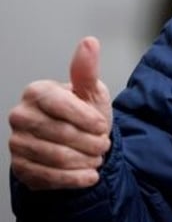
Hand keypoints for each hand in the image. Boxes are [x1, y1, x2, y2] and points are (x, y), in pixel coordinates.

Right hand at [8, 37, 113, 189]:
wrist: (76, 142)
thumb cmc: (82, 114)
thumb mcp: (90, 91)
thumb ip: (87, 70)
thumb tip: (89, 43)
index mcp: (37, 92)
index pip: (61, 105)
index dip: (86, 118)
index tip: (102, 125)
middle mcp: (21, 116)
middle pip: (60, 134)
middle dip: (89, 142)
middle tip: (103, 144)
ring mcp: (17, 143)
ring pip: (56, 157)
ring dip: (84, 160)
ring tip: (97, 156)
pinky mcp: (20, 167)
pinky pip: (49, 176)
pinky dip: (75, 179)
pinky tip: (88, 175)